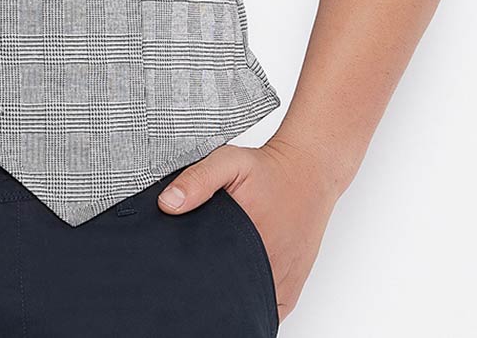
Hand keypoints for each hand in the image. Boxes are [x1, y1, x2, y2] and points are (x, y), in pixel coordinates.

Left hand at [155, 137, 341, 325]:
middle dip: (209, 290)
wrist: (309, 173)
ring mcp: (281, 283)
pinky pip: (268, 313)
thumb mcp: (229, 162)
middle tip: (194, 274)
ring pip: (249, 308)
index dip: (192, 278)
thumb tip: (168, 204)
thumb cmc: (269, 170)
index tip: (180, 271)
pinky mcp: (291, 290)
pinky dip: (252, 307)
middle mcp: (268, 268)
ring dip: (232, 301)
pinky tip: (238, 292)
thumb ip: (198, 180)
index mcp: (248, 241)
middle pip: (229, 297)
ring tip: (216, 280)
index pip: (212, 280)